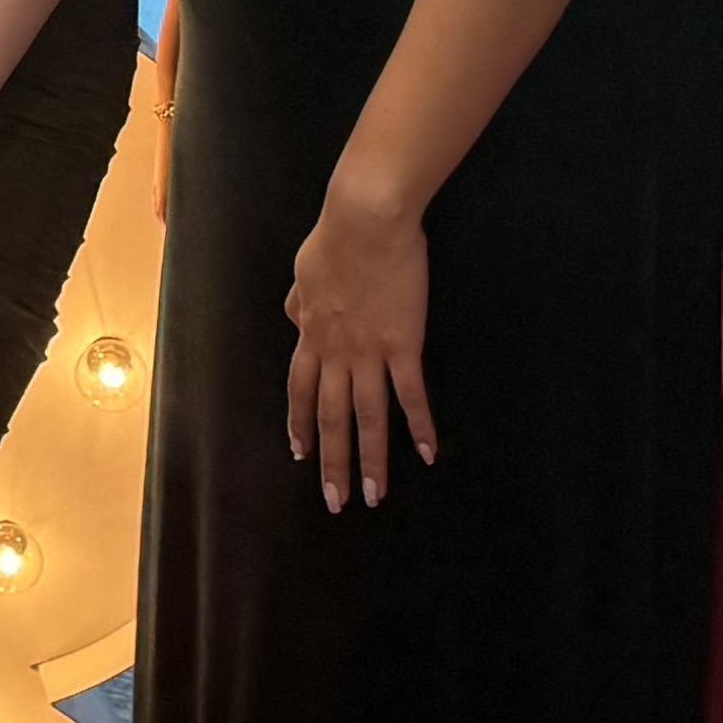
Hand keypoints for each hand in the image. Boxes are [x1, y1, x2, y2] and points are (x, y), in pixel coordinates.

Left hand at [278, 187, 437, 510]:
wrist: (366, 222)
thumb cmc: (335, 239)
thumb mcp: (304, 272)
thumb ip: (300, 301)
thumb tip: (294, 314)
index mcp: (312, 335)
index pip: (300, 390)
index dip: (298, 424)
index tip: (299, 454)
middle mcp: (336, 352)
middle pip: (330, 417)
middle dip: (332, 462)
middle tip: (335, 500)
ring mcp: (370, 352)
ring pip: (368, 417)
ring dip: (371, 460)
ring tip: (374, 495)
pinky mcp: (404, 344)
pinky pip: (411, 394)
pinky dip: (421, 426)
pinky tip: (429, 453)